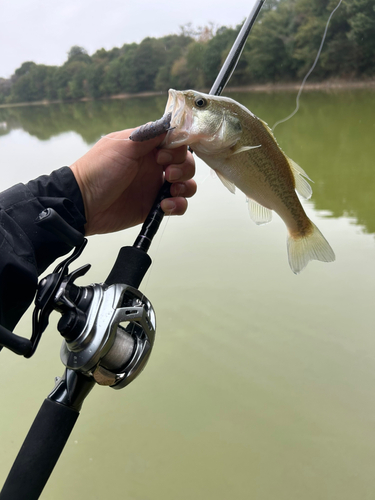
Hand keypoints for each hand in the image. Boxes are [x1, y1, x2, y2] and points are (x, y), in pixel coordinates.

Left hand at [70, 128, 195, 235]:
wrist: (83, 204)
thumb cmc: (98, 170)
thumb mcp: (123, 146)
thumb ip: (150, 135)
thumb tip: (172, 123)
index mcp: (146, 147)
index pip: (175, 141)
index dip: (177, 148)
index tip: (164, 156)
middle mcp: (154, 165)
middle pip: (185, 161)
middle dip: (183, 167)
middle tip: (167, 174)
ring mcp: (155, 186)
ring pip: (186, 183)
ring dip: (185, 186)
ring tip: (170, 191)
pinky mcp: (155, 206)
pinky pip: (178, 204)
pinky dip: (178, 205)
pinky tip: (165, 206)